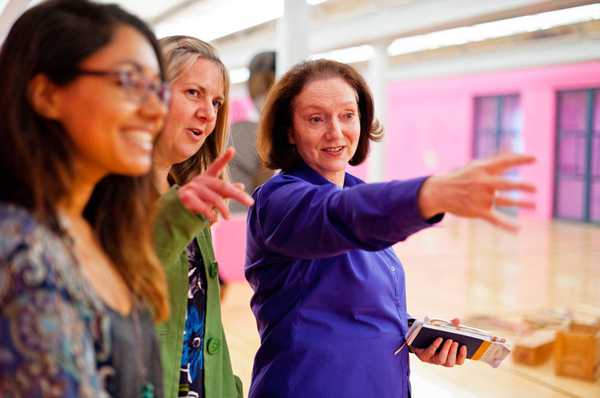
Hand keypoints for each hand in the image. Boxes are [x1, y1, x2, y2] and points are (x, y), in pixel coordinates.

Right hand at [177, 147, 254, 222]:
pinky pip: (202, 206)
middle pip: (223, 187)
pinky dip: (209, 213)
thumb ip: (226, 190)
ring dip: (223, 209)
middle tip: (250, 203)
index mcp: (207, 178)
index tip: (232, 149)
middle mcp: (200, 181)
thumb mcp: (211, 194)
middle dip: (238, 195)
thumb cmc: (196, 200)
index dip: (224, 158)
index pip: (216, 166)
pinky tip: (214, 219)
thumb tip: (242, 185)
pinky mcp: (186, 198)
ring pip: (214, 198)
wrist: (174, 209)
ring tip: (228, 217)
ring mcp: (192, 188)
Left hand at [413, 319, 466, 366]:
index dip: (462, 356)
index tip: (464, 346)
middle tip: (455, 342)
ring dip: (446, 350)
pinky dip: (435, 345)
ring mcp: (432, 359)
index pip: (459, 361)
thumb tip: (457, 320)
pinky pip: (430, 353)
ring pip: (441, 360)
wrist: (415, 337)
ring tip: (449, 340)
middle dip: (453, 352)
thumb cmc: (432, 334)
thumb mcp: (442, 329)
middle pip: (450, 363)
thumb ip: (450, 326)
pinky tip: (439, 339)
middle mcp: (441, 360)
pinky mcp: (423, 356)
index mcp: (448, 356)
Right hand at [418, 153, 535, 231]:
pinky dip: (507, 225)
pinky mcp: (477, 211)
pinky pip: (495, 219)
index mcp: (482, 169)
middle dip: (520, 186)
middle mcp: (482, 183)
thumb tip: (515, 152)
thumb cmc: (463, 177)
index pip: (504, 162)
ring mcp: (480, 198)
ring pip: (504, 202)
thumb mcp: (477, 166)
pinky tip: (518, 229)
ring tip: (534, 205)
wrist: (440, 192)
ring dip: (520, 203)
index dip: (519, 160)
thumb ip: (496, 162)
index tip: (534, 159)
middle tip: (535, 188)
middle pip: (504, 184)